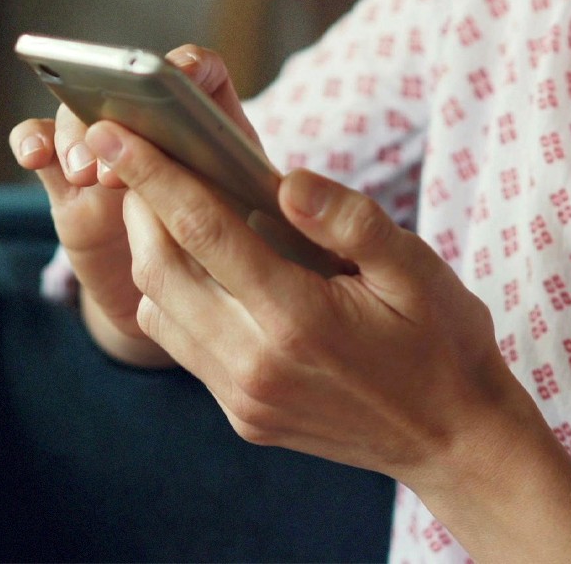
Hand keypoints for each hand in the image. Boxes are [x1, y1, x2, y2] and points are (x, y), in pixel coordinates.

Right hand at [9, 44, 263, 358]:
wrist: (204, 312)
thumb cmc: (260, 270)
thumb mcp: (289, 241)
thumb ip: (309, 217)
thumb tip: (293, 194)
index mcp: (216, 129)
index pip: (202, 76)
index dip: (189, 69)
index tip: (180, 76)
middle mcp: (158, 131)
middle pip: (129, 90)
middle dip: (123, 109)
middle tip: (124, 145)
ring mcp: (110, 156)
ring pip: (84, 115)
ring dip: (80, 130)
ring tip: (88, 171)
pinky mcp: (70, 186)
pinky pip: (42, 149)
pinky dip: (33, 141)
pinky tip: (35, 155)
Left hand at [78, 114, 529, 486]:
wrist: (457, 441)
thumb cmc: (443, 342)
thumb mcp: (417, 268)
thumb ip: (351, 219)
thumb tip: (287, 180)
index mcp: (298, 317)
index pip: (202, 229)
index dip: (152, 173)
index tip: (113, 130)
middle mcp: (256, 362)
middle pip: (160, 267)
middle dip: (138, 204)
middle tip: (140, 155)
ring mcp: (243, 396)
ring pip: (157, 309)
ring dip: (151, 251)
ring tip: (169, 206)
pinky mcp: (243, 415)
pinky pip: (182, 344)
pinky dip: (172, 295)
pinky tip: (204, 267)